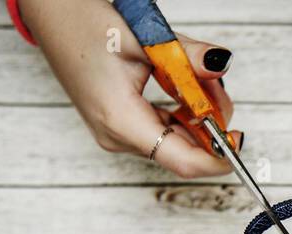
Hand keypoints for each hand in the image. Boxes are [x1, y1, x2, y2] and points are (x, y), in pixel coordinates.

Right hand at [19, 0, 237, 177]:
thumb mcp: (143, 37)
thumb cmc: (82, 22)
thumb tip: (221, 65)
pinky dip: (182, 109)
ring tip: (194, 73)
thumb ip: (186, 56)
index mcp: (121, 121)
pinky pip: (166, 128)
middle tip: (212, 81)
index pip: (183, 161)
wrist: (50, 13)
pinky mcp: (121, 125)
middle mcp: (119, 136)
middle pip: (185, 149)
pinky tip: (182, 83)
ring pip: (178, 138)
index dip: (219, 157)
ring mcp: (119, 133)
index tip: (240, 139)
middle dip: (210, 121)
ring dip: (197, 111)